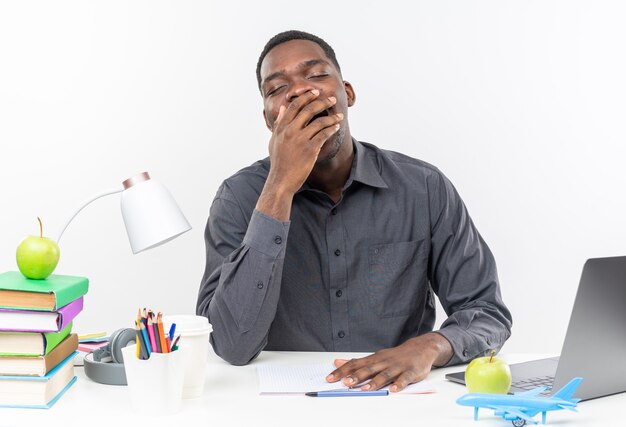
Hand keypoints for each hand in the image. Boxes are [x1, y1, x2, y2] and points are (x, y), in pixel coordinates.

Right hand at [266, 89, 343, 195]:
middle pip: (309, 110)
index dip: (306, 97)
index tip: (315, 93)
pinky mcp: (310, 149)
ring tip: (339, 115)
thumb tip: (282, 108)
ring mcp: (300, 140)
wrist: (281, 180)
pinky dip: (332, 129)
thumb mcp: (274, 140)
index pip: (295, 106)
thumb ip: (278, 123)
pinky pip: (324, 134)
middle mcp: (290, 131)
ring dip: (332, 117)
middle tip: (331, 99)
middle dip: (322, 102)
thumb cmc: (278, 161)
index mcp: (281, 127)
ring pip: (320, 122)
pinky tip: (336, 127)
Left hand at [325, 333, 451, 391]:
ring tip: (366, 389)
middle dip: (357, 376)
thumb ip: (357, 362)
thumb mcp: (375, 356)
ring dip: (375, 382)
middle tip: (346, 383)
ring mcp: (397, 366)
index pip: (355, 364)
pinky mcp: (411, 372)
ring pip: (385, 374)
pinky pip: (404, 378)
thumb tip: (337, 362)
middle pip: (368, 369)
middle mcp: (384, 361)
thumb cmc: (396, 355)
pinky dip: (399, 384)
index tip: (330, 378)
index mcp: (375, 359)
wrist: (420, 347)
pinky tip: (394, 390)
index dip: (342, 371)